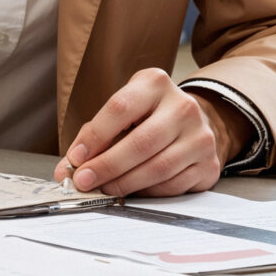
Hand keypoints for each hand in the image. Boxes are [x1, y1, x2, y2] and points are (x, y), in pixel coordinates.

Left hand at [55, 70, 246, 197]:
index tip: (76, 158)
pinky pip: (172, 185)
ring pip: (157, 168)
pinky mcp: (208, 164)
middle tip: (84, 182)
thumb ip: (94, 137)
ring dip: (124, 184)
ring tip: (104, 189)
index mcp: (156, 84)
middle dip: (107, 166)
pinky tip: (133, 190)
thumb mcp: (124, 112)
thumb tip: (67, 170)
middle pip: (141, 142)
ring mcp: (200, 136)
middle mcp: (183, 106)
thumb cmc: (149, 118)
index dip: (94, 136)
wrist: (194, 123)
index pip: (121, 109)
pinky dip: (147, 192)